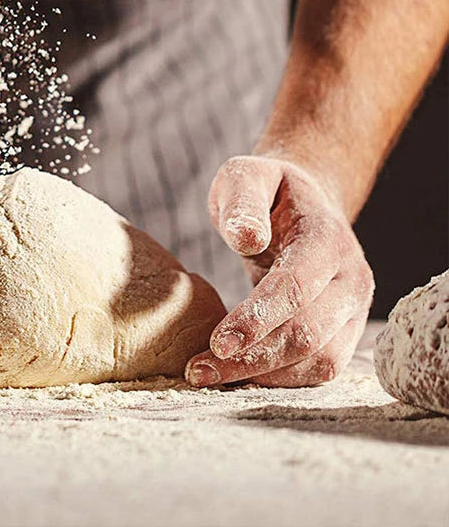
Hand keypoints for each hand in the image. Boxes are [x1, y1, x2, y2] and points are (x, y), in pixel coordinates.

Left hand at [186, 155, 373, 387]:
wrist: (305, 201)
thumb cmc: (268, 189)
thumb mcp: (247, 176)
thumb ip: (243, 201)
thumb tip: (247, 238)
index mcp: (328, 238)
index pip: (296, 287)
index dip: (258, 319)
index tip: (217, 342)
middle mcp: (351, 279)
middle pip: (309, 333)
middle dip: (254, 357)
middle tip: (200, 369)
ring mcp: (353, 310)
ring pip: (319, 360)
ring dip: (263, 376)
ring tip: (209, 375)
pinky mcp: (344, 331)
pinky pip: (319, 368)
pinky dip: (279, 378)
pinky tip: (237, 374)